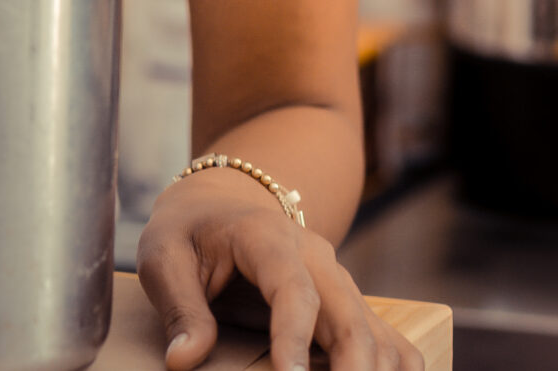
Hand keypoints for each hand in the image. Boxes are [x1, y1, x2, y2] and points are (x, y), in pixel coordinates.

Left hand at [138, 167, 421, 370]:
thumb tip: (183, 361)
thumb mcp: (163, 257)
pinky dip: (394, 369)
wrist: (219, 204)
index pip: (293, 289)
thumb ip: (178, 308)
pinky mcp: (349, 303)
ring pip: (375, 332)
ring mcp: (338, 280)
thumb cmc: (187, 232)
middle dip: (350, 368)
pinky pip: (389, 339)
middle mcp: (316, 256)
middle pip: (349, 316)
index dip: (294, 336)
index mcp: (267, 237)